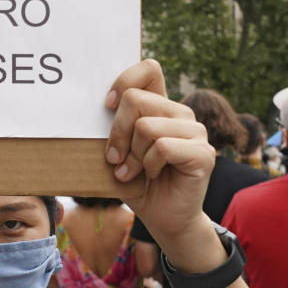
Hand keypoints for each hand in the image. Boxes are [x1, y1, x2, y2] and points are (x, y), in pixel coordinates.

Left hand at [104, 60, 218, 266]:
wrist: (162, 218)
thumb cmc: (137, 183)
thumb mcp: (118, 151)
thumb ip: (112, 128)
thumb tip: (84, 110)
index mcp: (160, 107)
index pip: (149, 69)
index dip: (124, 81)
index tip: (107, 106)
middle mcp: (180, 113)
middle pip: (135, 100)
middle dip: (117, 133)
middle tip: (115, 158)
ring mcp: (195, 131)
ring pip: (146, 126)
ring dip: (132, 155)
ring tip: (133, 171)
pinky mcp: (203, 152)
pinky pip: (162, 147)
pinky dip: (148, 165)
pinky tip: (152, 176)